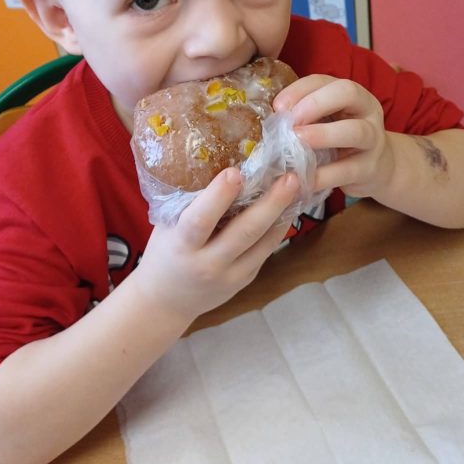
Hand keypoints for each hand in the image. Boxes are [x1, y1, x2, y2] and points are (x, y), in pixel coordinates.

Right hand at [133, 168, 299, 321]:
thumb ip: (189, 204)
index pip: (200, 220)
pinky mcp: (246, 279)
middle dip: (270, 203)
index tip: (235, 172)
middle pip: (244, 232)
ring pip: (263, 243)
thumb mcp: (168, 228)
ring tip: (298, 187)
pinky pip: (266, 251)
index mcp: (182, 246)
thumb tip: (216, 162)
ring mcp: (230, 275)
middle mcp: (208, 263)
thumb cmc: (164, 252)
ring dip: (283, 214)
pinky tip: (289, 206)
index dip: (218, 197)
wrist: (166, 301)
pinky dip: (278, 228)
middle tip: (289, 177)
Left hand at [272, 75, 395, 199]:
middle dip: (315, 103)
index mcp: (351, 93)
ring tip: (296, 143)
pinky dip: (324, 175)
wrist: (377, 168)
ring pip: (355, 131)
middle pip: (348, 92)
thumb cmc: (341, 140)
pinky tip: (304, 179)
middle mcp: (367, 110)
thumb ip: (305, 115)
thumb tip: (272, 119)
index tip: (278, 107)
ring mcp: (373, 139)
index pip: (324, 80)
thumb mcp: (326, 121)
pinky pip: (347, 170)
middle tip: (290, 122)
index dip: (299, 90)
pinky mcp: (370, 168)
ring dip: (322, 134)